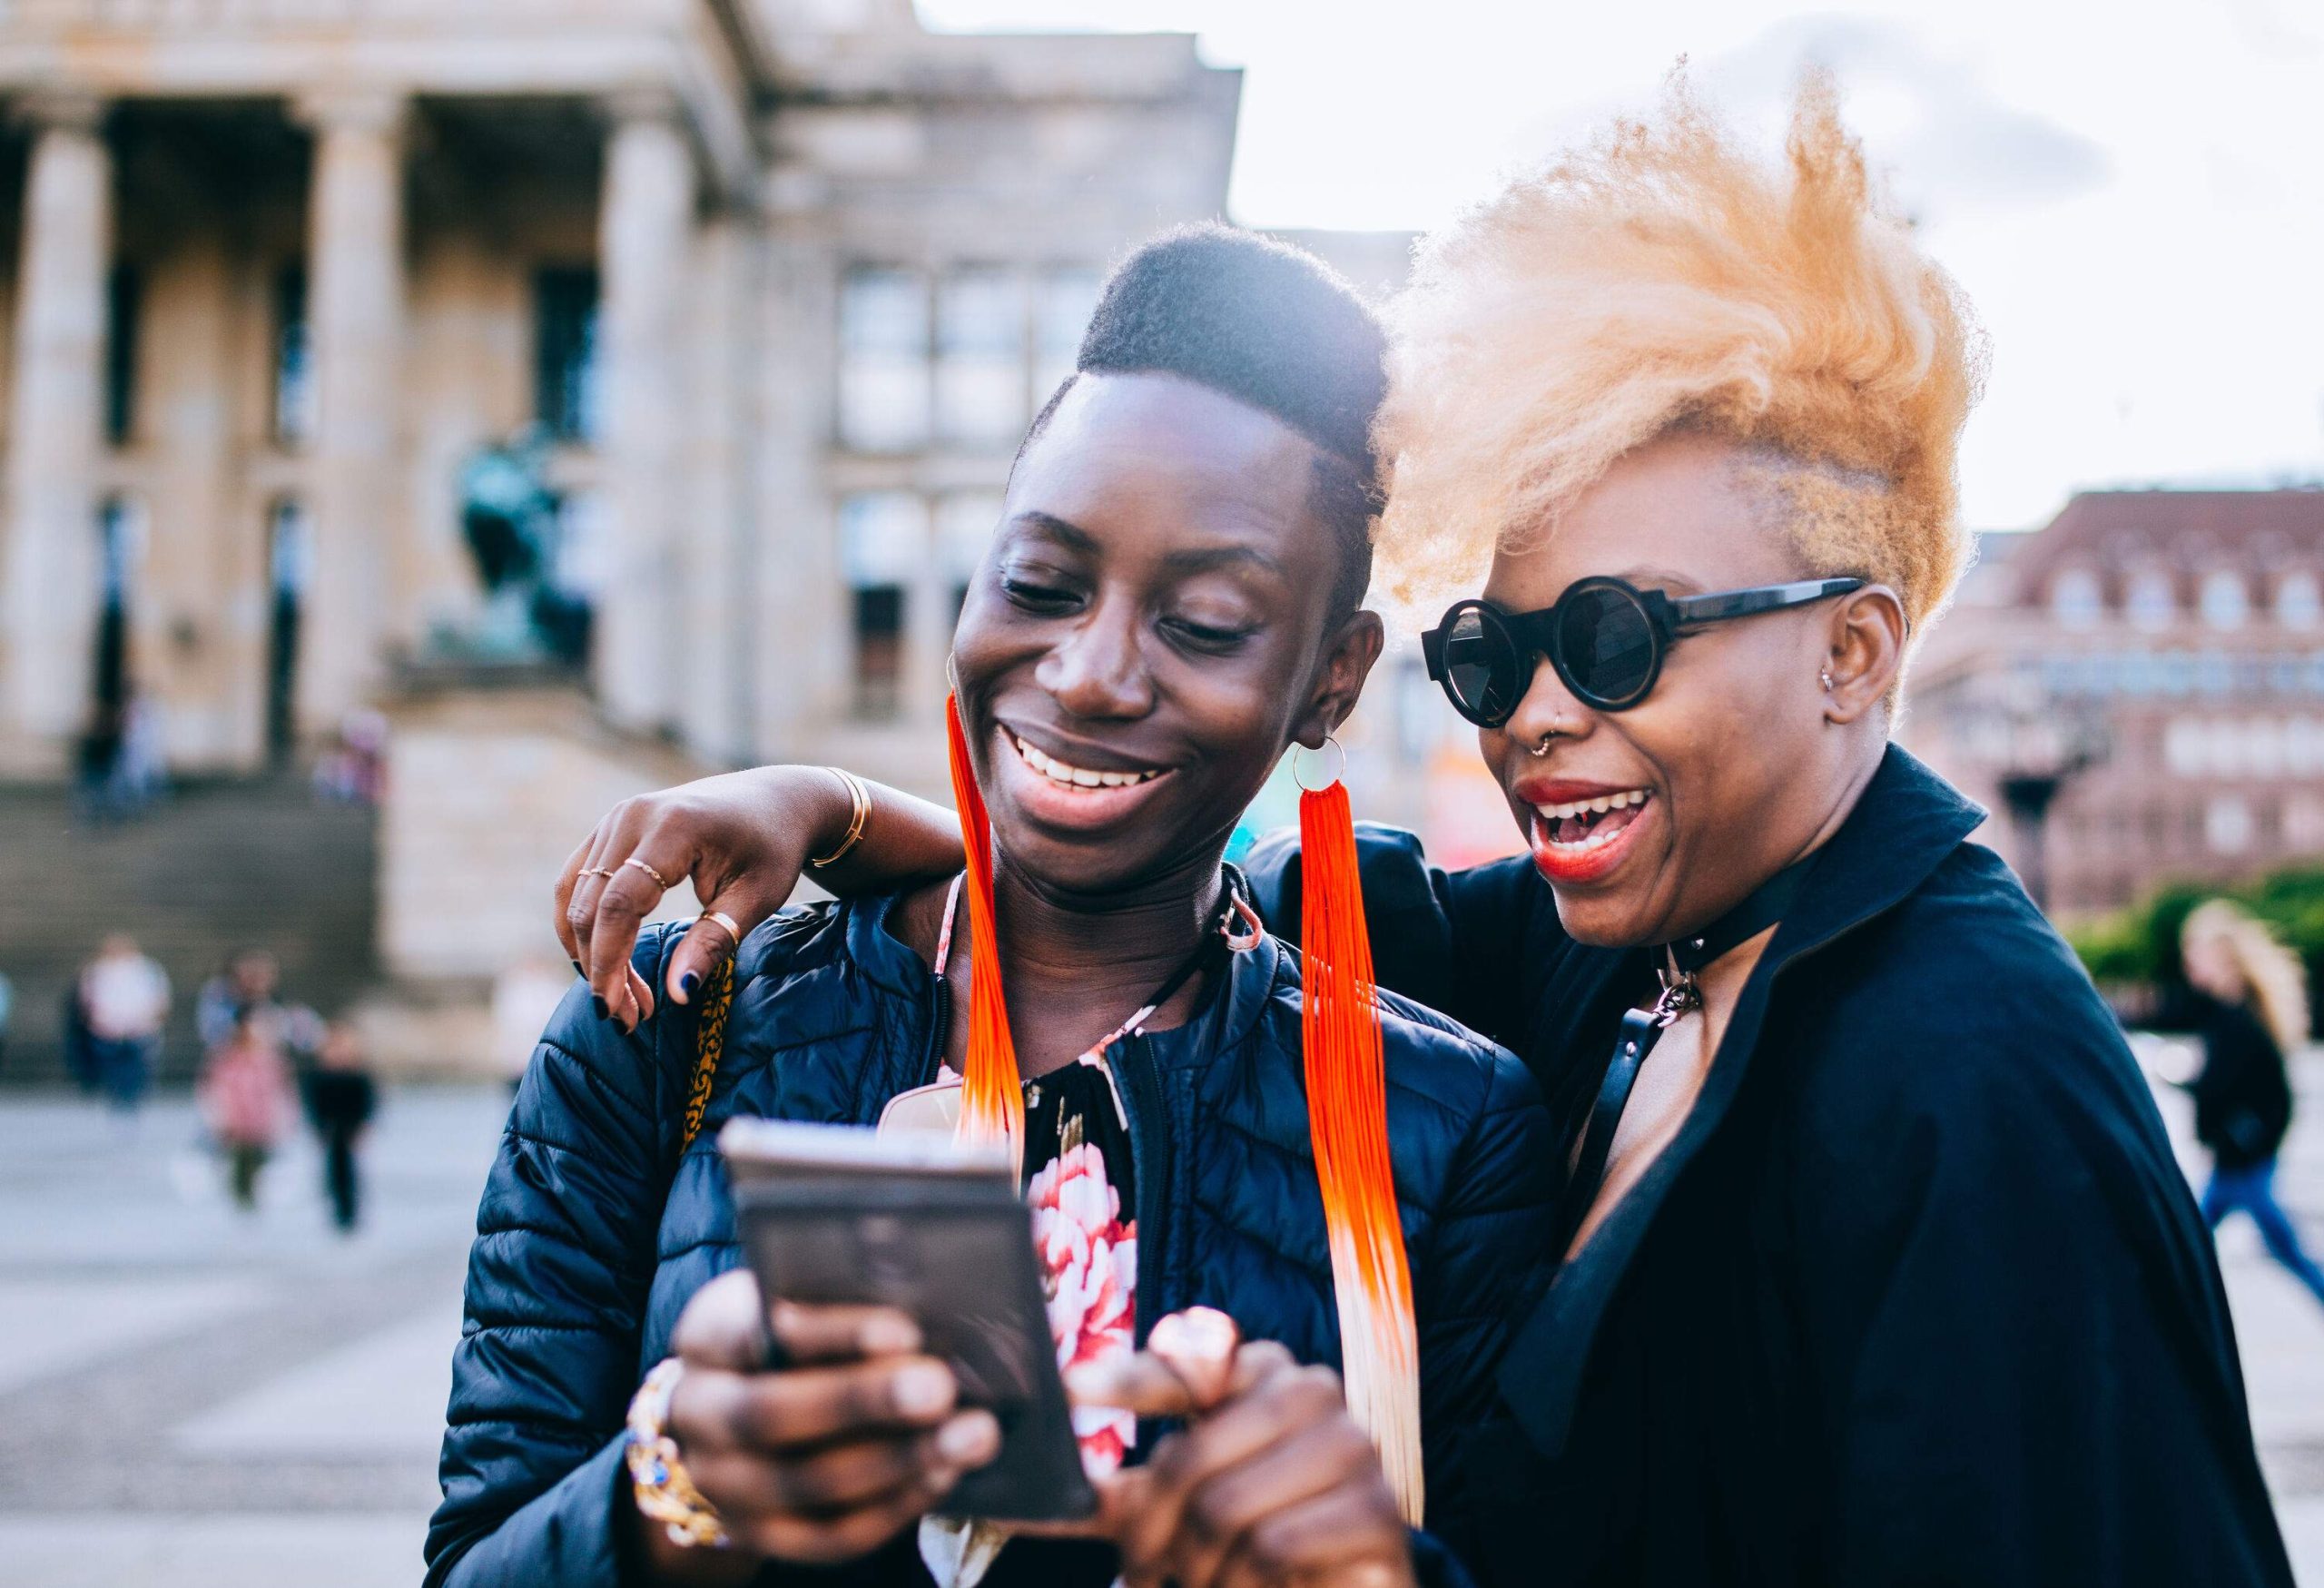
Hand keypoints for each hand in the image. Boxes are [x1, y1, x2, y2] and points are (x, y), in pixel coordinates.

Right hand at [555, 768, 843, 1031]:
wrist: (776, 801)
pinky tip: (604, 961)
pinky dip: (583, 923)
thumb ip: (713, 943)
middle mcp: (633, 815)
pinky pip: (578, 879)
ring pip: (576, 893)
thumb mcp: (757, 899)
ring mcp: (617, 818)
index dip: (610, 959)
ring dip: (587, 949)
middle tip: (627, 1018)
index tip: (617, 1009)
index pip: (621, 902)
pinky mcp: (611, 828)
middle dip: (600, 966)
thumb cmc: (772, 849)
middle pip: (592, 902)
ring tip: (620, 997)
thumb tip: (677, 994)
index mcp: (674, 827)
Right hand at [658, 1270, 1000, 1568]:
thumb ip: (838, 1295)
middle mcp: (698, 1413)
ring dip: (897, 1461)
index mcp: (705, 1336)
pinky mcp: (757, 1533)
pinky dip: (891, 1507)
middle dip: (863, 1402)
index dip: (829, 1334)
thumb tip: (931, 1301)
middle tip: (942, 1388)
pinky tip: (942, 1474)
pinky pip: (826, 1535)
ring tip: (970, 1434)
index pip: (753, 1330)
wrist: (734, 1404)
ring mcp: (722, 1483)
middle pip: (770, 1415)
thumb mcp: (794, 1294)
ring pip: (804, 1485)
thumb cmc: (789, 1331)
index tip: (905, 1329)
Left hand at [1069, 1317, 1416, 1587]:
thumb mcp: (1172, 1508)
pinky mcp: (1377, 1509)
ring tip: (1200, 1585)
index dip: (1128, 1377)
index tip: (1069, 1390)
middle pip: (1191, 1458)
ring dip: (1198, 1569)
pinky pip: (1276, 1547)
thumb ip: (1107, 1494)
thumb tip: (1021, 1496)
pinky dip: (1245, 1586)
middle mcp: (1309, 1389)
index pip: (1186, 1362)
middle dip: (1152, 1533)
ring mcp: (1351, 1445)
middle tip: (1143, 1573)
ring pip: (1228, 1508)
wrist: (1347, 1584)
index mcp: (1258, 1370)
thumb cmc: (1248, 1531)